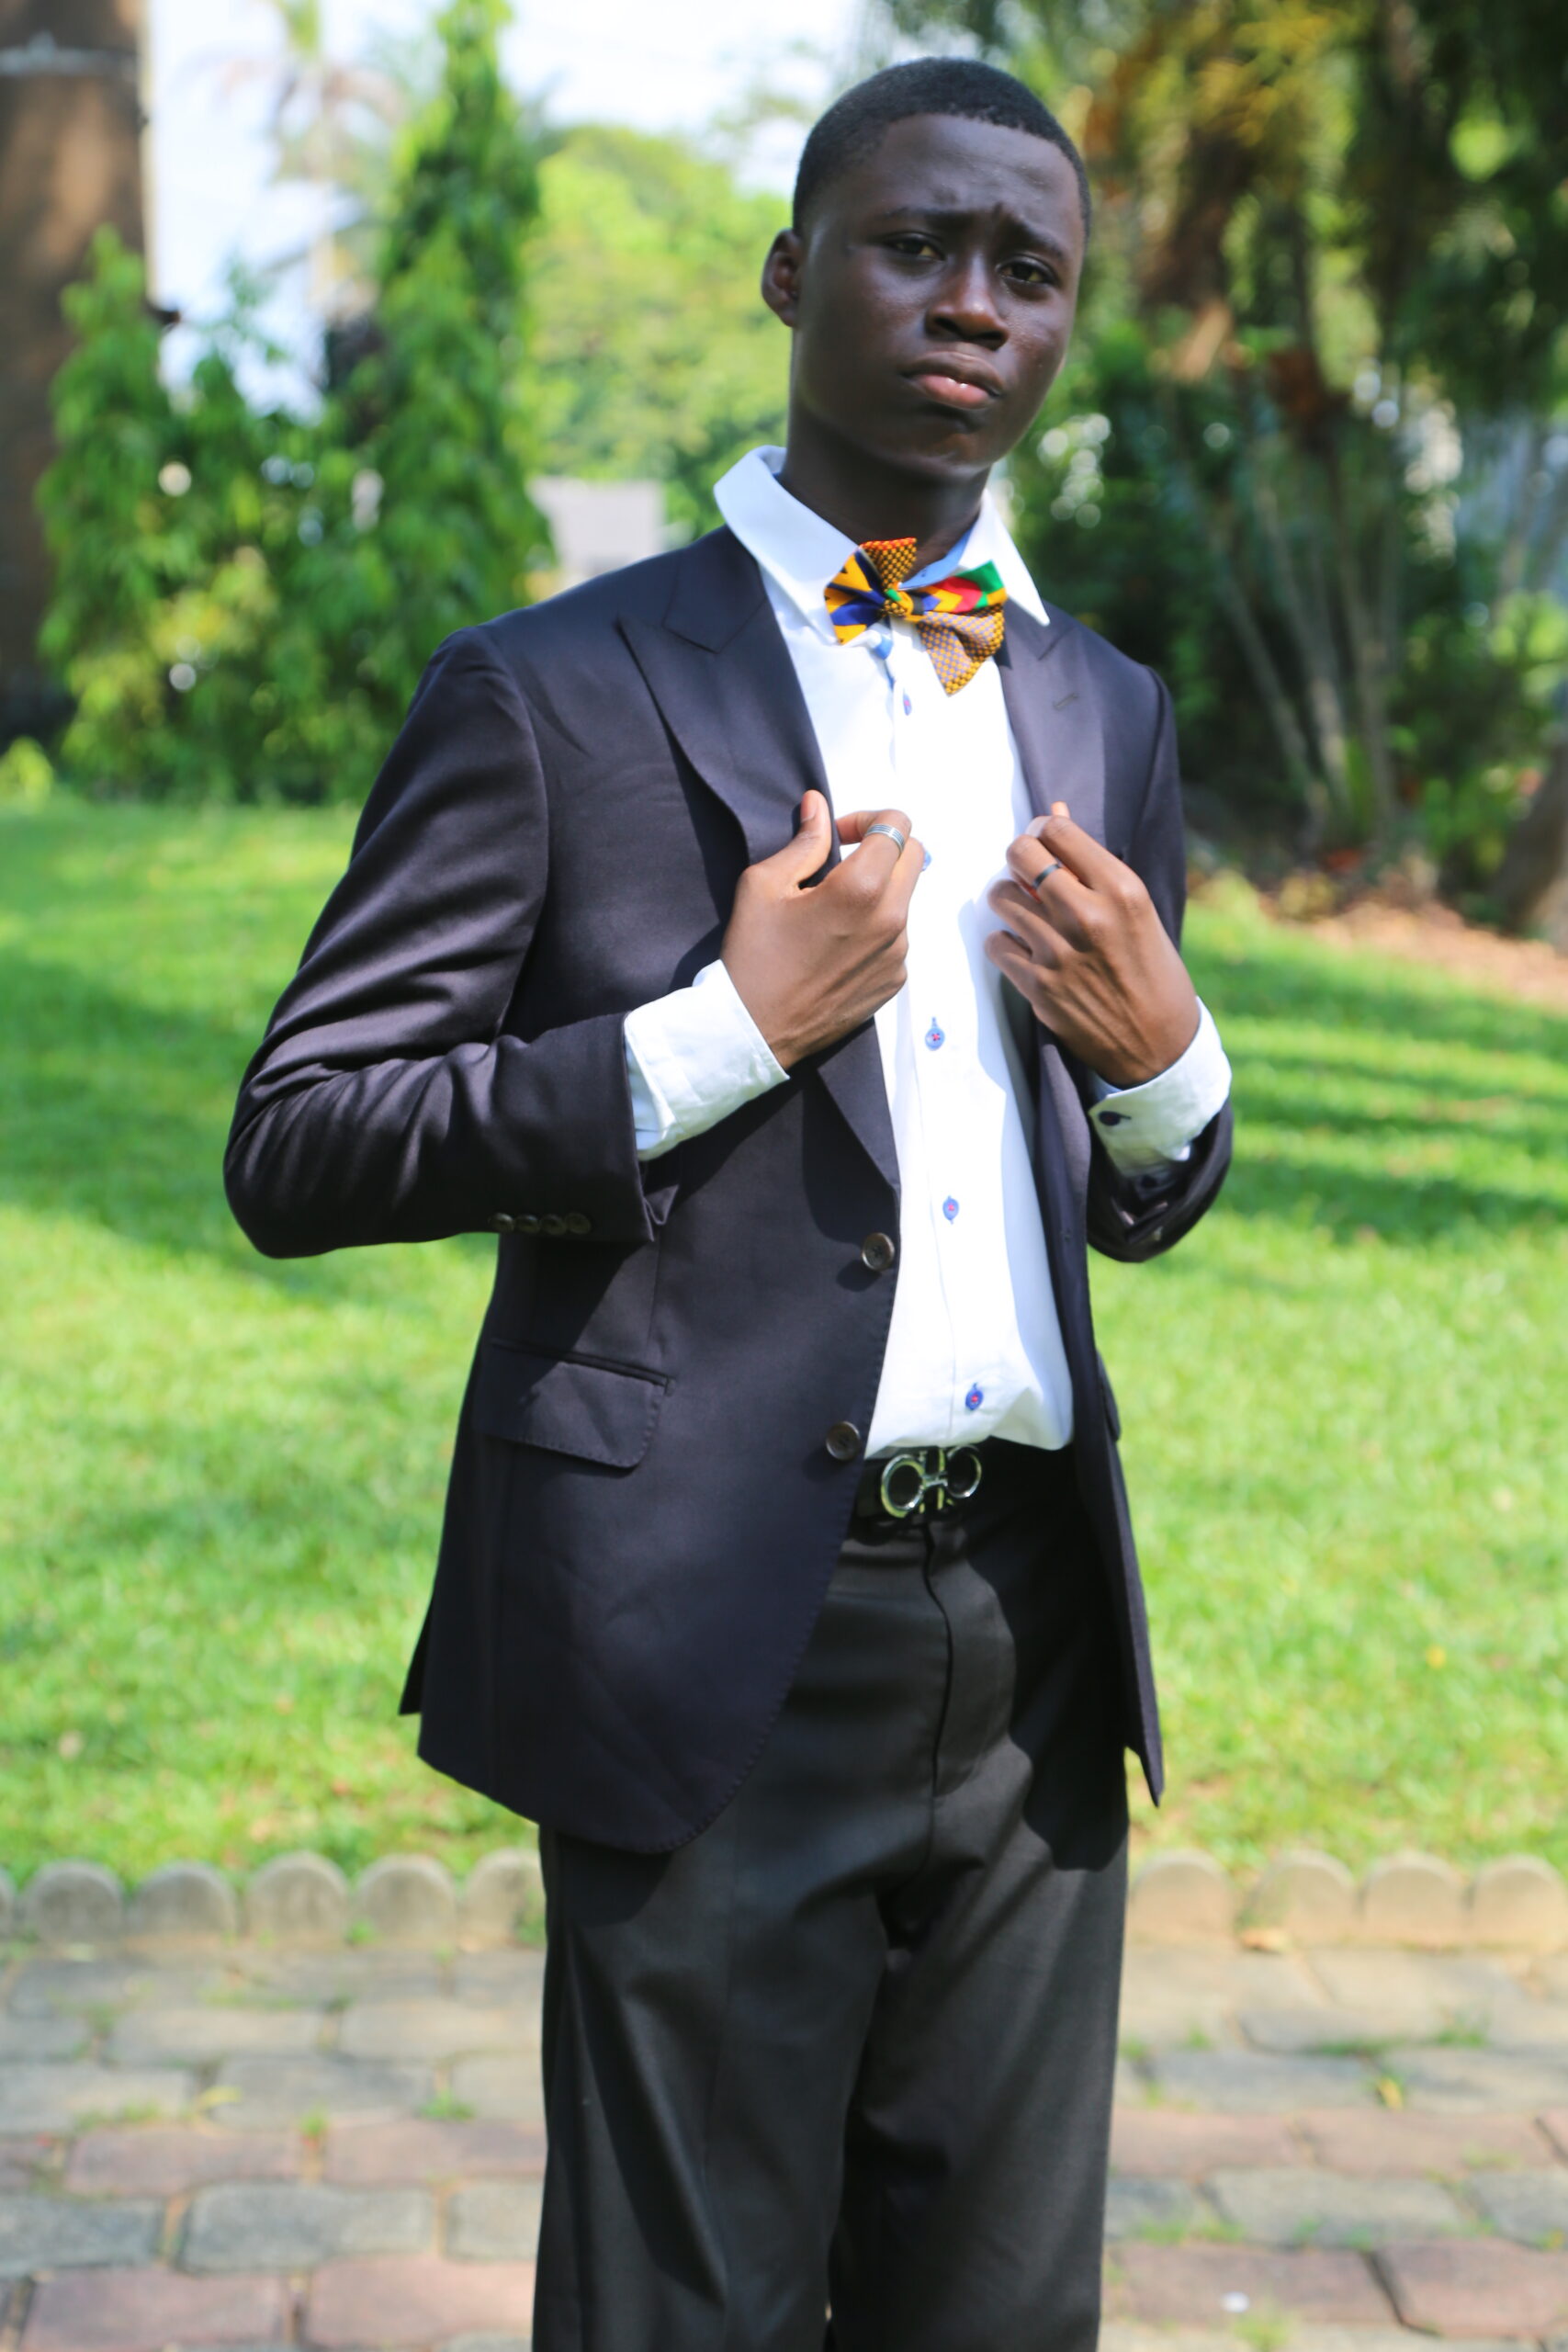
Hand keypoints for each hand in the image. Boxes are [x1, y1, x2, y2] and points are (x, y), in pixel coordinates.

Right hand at [722, 792, 923, 1068]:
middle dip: (883, 849)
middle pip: (915, 857)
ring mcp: (898, 954)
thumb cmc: (752, 956)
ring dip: (878, 892)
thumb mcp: (764, 885)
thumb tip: (819, 806)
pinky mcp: (894, 981)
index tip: (839, 838)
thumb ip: (804, 842)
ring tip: (833, 913)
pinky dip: (875, 929)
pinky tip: (836, 945)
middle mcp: (891, 920)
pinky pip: (896, 937)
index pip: (898, 826)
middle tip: (842, 864)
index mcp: (861, 889)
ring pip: (904, 899)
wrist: (754, 1030)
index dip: (868, 819)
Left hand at [984, 802, 1197, 1086]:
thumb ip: (1090, 863)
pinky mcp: (1038, 986)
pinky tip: (1025, 949)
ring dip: (1009, 900)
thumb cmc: (1151, 970)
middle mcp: (1088, 916)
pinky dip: (1004, 943)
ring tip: (1027, 913)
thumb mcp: (1135, 908)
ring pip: (1000, 897)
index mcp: (1121, 889)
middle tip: (1028, 874)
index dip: (1043, 831)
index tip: (1045, 846)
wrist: (1157, 1044)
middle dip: (1019, 857)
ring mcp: (1058, 952)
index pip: (1056, 830)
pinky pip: (995, 944)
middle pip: (1020, 854)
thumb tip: (1054, 812)